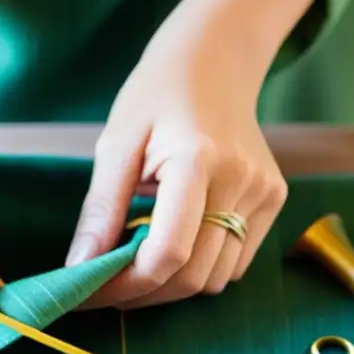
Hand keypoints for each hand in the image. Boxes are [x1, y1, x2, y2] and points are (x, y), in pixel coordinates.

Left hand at [66, 0, 316, 309]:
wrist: (215, 60)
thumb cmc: (156, 96)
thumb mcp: (115, 144)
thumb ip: (101, 210)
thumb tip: (80, 269)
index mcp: (197, 160)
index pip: (168, 253)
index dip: (126, 286)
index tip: (89, 294)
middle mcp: (241, 180)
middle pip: (192, 276)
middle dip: (143, 294)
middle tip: (104, 289)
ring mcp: (264, 192)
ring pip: (216, 279)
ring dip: (171, 288)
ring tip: (134, 268)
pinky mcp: (274, 200)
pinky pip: (235, 263)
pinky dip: (199, 271)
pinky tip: (172, 249)